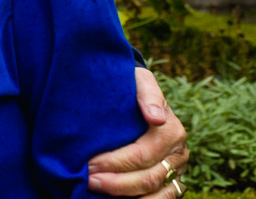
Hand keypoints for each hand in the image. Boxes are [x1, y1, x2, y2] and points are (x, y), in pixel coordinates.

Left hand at [88, 67, 188, 196]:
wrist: (141, 95)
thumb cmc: (134, 86)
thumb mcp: (140, 81)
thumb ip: (148, 94)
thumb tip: (155, 118)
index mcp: (172, 131)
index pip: (142, 154)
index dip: (115, 162)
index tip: (89, 164)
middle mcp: (178, 154)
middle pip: (148, 178)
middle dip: (115, 183)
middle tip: (88, 180)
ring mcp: (176, 171)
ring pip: (156, 194)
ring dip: (125, 196)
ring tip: (96, 190)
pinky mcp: (171, 182)